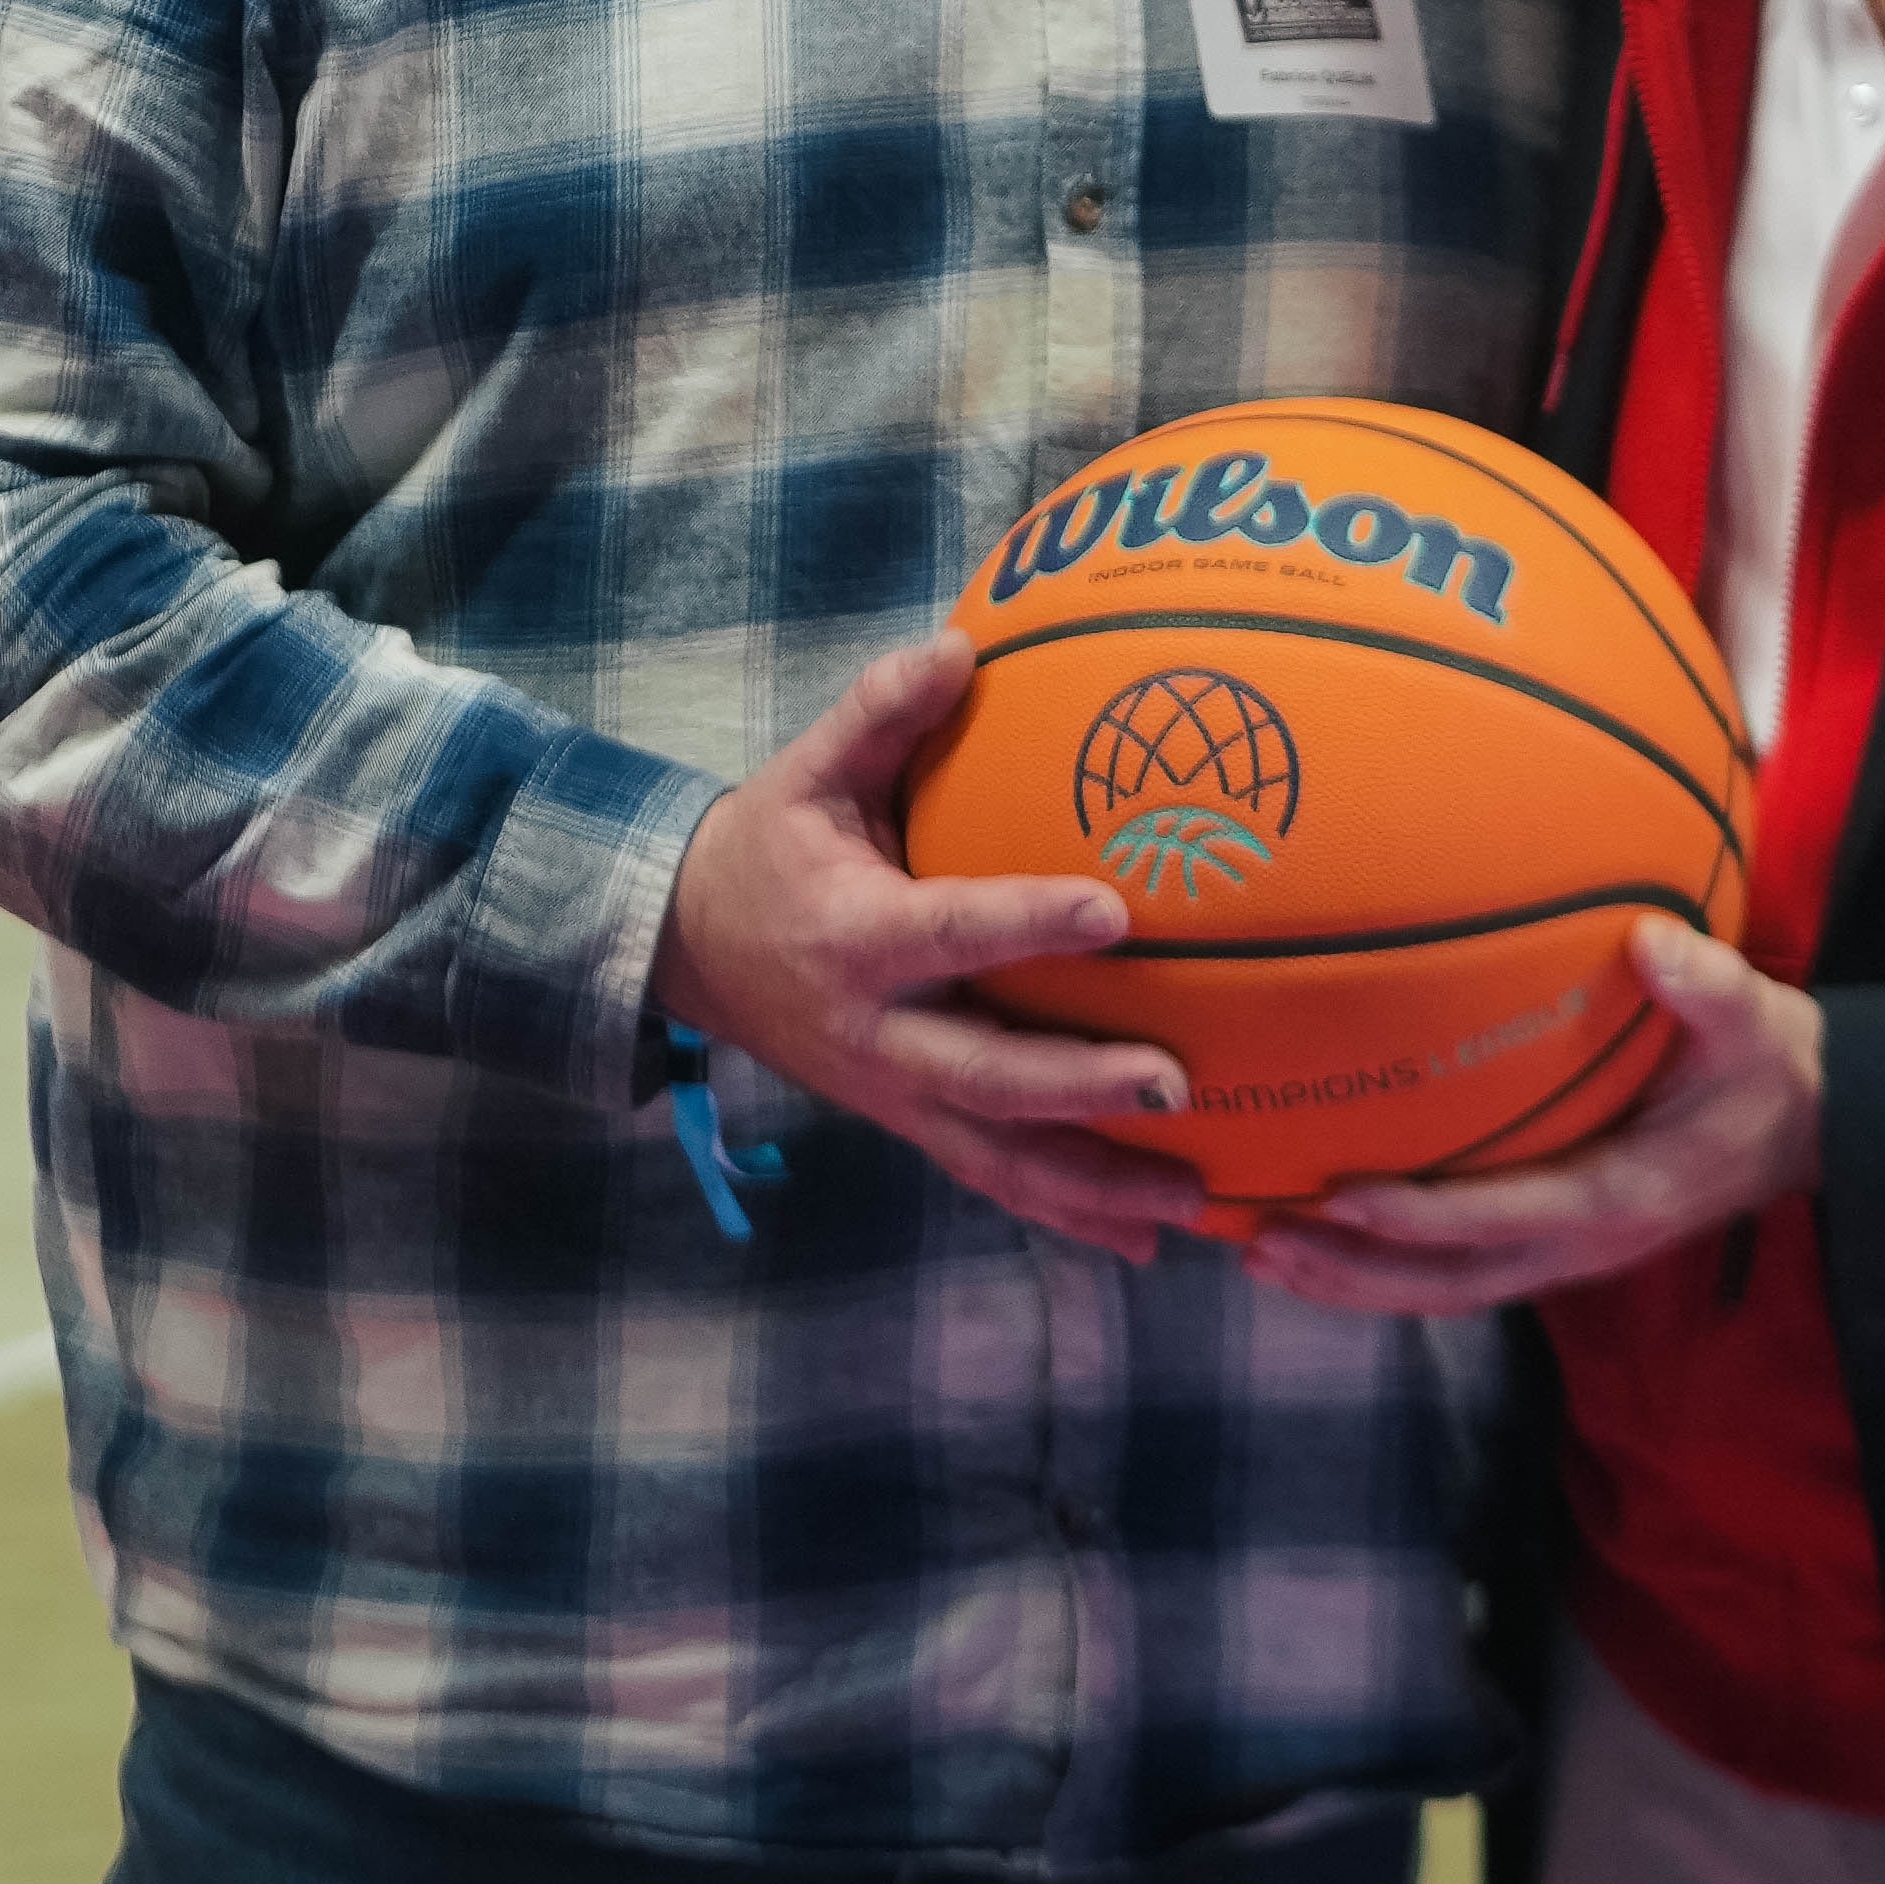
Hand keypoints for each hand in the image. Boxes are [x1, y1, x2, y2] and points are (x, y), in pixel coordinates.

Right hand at [648, 631, 1205, 1261]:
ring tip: (1192, 1198)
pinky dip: (1071, 1214)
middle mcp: (876, 1034)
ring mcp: (894, 1095)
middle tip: (1176, 1085)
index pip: (949, 932)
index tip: (1114, 909)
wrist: (691, 949)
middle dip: (1080, 1087)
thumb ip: (881, 713)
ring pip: (999, 1156)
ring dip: (1095, 1182)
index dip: (1027, 922)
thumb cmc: (771, 848)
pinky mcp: (912, 1125)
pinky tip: (1152, 1239)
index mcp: (854, 939)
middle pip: (983, 1076)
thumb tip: (961, 644)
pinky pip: (996, 1178)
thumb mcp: (808, 773)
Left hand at [1237, 920, 1821, 1317]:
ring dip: (1353, 1281)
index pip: (1500, 1219)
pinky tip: (1324, 1229)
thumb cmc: (1764, 1067)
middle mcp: (1579, 1245)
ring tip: (1259, 1255)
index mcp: (1617, 1199)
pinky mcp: (1549, 1239)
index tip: (1344, 1194)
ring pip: (1441, 1290)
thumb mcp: (1754, 1022)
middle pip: (1447, 1285)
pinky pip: (1455, 1265)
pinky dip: (1385, 1260)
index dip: (1420, 1216)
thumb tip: (1653, 941)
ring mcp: (1562, 1253)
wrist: (1803, 1127)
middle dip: (1355, 1272)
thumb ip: (1707, 987)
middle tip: (1260, 1245)